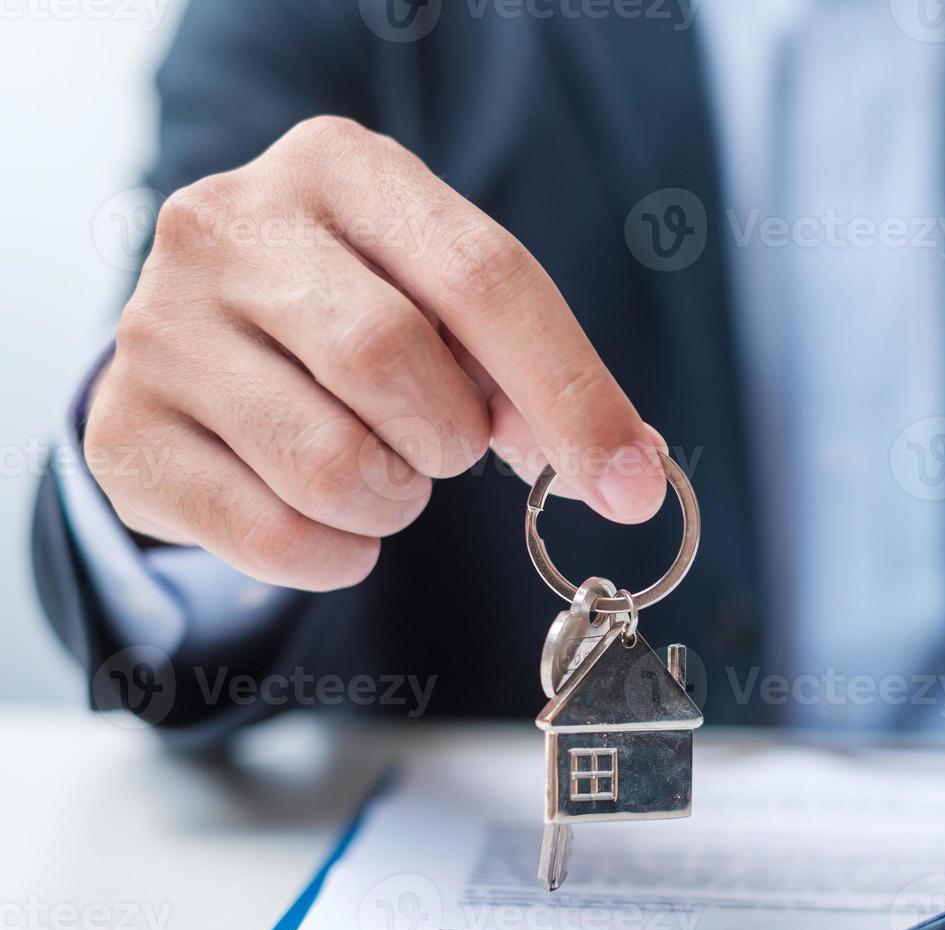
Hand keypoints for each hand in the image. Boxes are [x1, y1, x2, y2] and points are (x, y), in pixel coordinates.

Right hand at [85, 116, 665, 590]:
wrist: (205, 342)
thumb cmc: (354, 312)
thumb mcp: (444, 303)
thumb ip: (531, 370)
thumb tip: (628, 470)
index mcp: (340, 168)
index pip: (483, 276)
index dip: (571, 391)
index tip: (629, 484)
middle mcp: (229, 225)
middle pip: (394, 362)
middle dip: (451, 438)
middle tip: (441, 443)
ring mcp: (158, 325)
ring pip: (331, 464)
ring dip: (394, 500)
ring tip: (379, 468)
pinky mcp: (123, 430)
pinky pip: (272, 536)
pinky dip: (335, 554)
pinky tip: (327, 515)